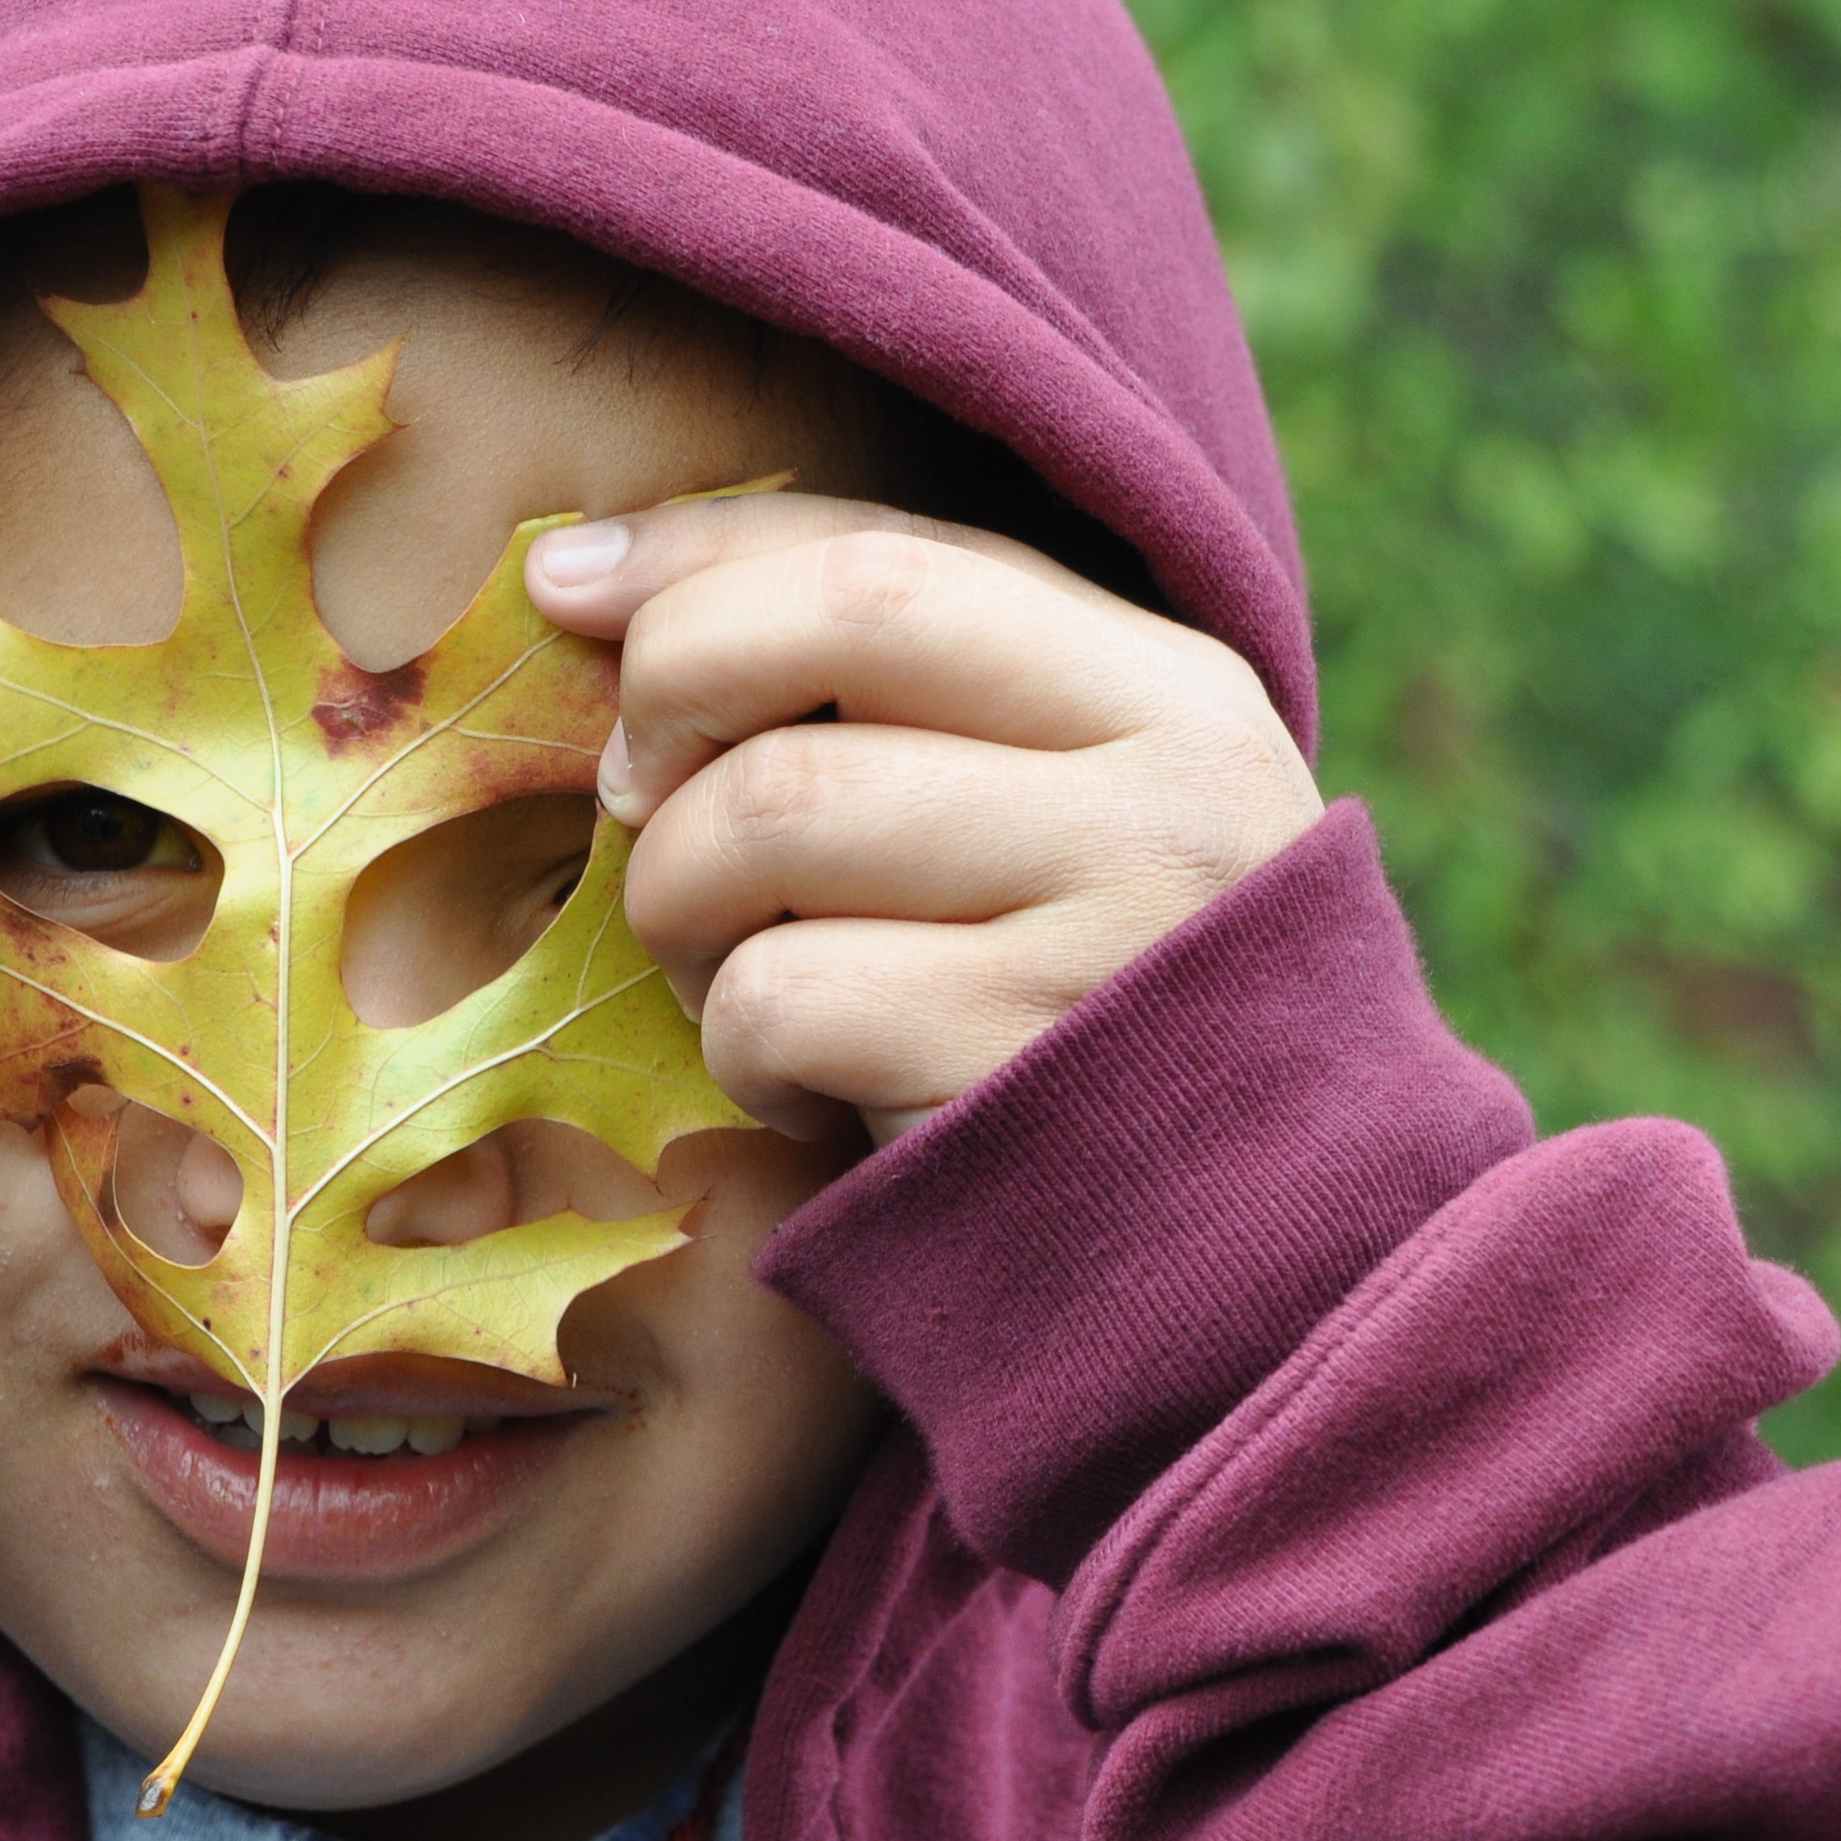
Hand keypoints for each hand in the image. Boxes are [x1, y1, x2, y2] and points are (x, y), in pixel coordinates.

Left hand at [523, 495, 1320, 1141]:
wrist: (1274, 1287)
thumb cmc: (1085, 1034)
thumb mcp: (1064, 827)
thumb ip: (905, 702)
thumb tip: (589, 581)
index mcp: (1173, 693)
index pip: (898, 553)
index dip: (703, 553)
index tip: (565, 585)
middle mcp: (1163, 789)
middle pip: (834, 635)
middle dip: (675, 701)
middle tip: (640, 802)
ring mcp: (1106, 935)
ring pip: (775, 811)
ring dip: (681, 897)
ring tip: (724, 970)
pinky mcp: (1020, 1080)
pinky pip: (776, 994)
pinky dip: (735, 1045)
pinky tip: (799, 1087)